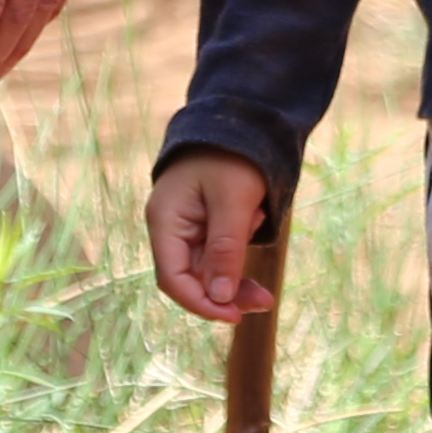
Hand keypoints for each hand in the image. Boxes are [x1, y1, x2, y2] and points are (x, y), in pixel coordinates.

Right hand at [151, 152, 281, 322]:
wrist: (241, 117)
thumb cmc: (233, 155)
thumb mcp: (233, 201)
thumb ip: (226, 249)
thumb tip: (220, 297)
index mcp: (165, 220)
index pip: (172, 278)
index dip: (201, 303)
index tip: (235, 316)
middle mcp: (171, 227)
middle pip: (191, 278)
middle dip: (226, 293)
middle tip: (265, 302)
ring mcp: (187, 226)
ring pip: (208, 268)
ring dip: (237, 276)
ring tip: (266, 274)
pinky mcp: (205, 223)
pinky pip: (220, 250)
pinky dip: (240, 251)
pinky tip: (257, 218)